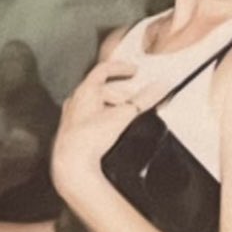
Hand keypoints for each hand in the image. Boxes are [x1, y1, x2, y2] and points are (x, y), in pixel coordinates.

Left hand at [51, 59, 143, 203]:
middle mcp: (75, 101)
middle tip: (135, 98)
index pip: (103, 70)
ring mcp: (72, 116)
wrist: (73, 163)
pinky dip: (104, 119)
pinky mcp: (72, 132)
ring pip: (95, 104)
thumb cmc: (90, 138)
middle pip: (101, 88)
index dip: (121, 68)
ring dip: (111, 106)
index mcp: (85, 91)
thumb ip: (144, 100)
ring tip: (125, 116)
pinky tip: (112, 131)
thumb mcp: (124, 116)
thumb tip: (159, 87)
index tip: (134, 71)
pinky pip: (90, 119)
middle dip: (121, 92)